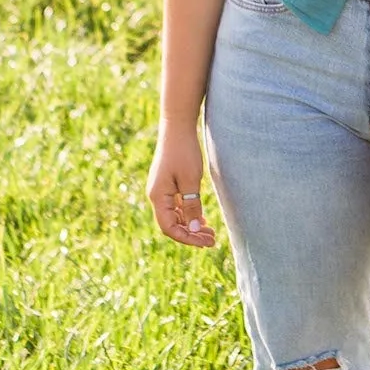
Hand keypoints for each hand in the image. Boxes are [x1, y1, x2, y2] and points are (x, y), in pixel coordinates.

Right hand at [147, 121, 217, 247]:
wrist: (178, 127)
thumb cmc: (184, 151)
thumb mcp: (191, 180)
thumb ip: (191, 206)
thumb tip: (192, 229)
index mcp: (158, 197)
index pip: (169, 228)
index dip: (187, 238)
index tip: (205, 243)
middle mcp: (157, 195)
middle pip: (171, 224)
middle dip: (191, 234)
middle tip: (212, 240)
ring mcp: (162, 189)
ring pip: (175, 216)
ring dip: (190, 225)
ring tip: (210, 232)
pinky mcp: (168, 184)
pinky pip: (176, 206)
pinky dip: (188, 214)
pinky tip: (201, 219)